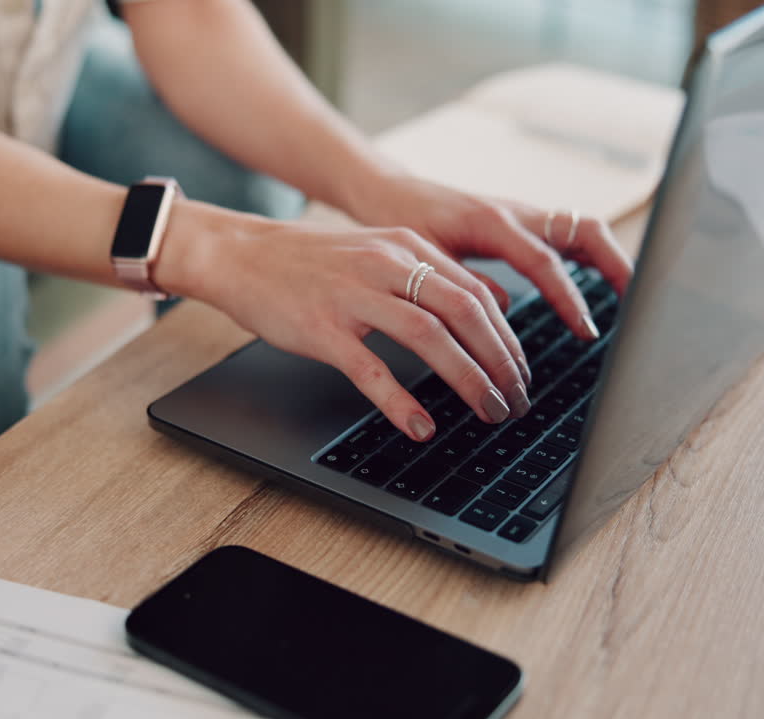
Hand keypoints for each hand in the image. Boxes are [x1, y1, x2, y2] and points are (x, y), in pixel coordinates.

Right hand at [156, 202, 535, 442]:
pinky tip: (421, 426)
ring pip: (428, 335)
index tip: (522, 372)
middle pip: (464, 312)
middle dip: (500, 361)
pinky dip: (401, 401)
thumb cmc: (309, 261)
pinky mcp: (322, 327)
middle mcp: (387, 264)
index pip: (477, 292)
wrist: (241, 254)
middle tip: (518, 399)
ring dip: (467, 378)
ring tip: (488, 412)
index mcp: (406, 246)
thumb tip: (493, 305)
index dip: (509, 337)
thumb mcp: (378, 251)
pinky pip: (370, 368)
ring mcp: (354, 295)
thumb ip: (431, 274)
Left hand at [346, 173, 633, 340]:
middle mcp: (517, 214)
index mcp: (492, 222)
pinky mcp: (525, 222)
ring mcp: (525, 216)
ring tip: (632, 298)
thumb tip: (504, 307)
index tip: (587, 330)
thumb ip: (463, 281)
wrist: (392, 196)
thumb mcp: (426, 258)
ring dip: (611, 260)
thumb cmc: (405, 225)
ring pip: (584, 229)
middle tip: (636, 305)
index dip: (570, 297)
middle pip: (584, 230)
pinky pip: (570, 235)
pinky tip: (603, 285)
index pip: (545, 261)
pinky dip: (591, 257)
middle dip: (616, 266)